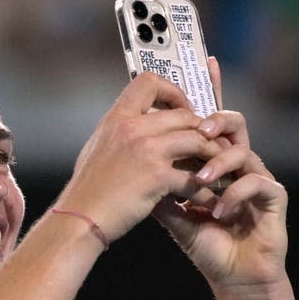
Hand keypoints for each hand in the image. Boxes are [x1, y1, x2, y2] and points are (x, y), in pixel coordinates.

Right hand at [56, 72, 225, 242]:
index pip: (149, 82)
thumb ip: (118, 133)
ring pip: (197, 141)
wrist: (79, 217)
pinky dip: (206, 191)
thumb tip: (133, 126)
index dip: (173, 91)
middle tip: (211, 146)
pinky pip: (194, 177)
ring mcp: (146, 150)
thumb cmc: (87, 189)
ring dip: (213, 157)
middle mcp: (132, 128)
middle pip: (183, 114)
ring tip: (219, 172)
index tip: (182, 109)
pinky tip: (209, 200)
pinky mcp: (157, 176)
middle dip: (203, 130)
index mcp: (116, 118)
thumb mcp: (97, 148)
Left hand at [153, 58, 288, 295]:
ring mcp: (256, 177)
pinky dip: (232, 195)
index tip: (204, 63)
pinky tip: (215, 212)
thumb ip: (156, 185)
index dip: (211, 91)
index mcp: (212, 161)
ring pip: (243, 150)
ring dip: (218, 164)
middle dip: (215, 121)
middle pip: (233, 124)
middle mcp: (235, 163)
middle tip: (199, 128)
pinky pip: (257, 182)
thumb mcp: (171, 211)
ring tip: (198, 182)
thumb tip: (129, 163)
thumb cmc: (203, 240)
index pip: (209, 122)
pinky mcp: (273, 197)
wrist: (229, 274)